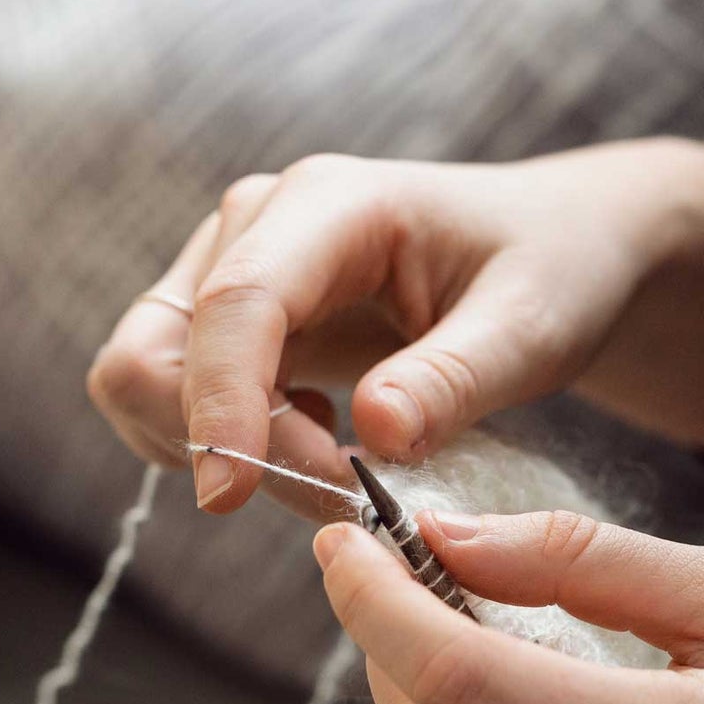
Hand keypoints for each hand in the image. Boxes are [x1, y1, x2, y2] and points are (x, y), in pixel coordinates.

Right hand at [87, 143, 686, 516]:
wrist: (553, 253)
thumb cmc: (551, 271)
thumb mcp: (533, 326)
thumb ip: (455, 378)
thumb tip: (374, 433)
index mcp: (330, 205)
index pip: (237, 303)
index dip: (222, 405)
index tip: (233, 498)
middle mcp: (257, 227)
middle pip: (156, 350)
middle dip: (224, 443)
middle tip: (340, 495)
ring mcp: (232, 272)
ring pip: (150, 383)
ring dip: (224, 453)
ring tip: (338, 472)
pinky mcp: (233, 326)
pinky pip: (176, 402)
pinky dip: (230, 447)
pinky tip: (319, 441)